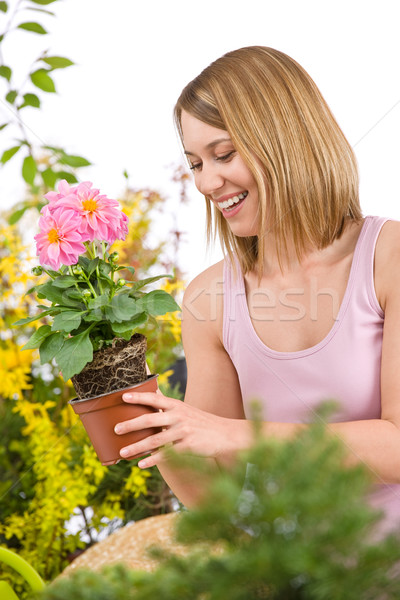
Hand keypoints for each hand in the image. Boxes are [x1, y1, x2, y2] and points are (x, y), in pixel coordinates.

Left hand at [114, 390, 242, 468]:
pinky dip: (152, 460)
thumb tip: (151, 393)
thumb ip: (167, 405)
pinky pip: (167, 454)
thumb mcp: (185, 409)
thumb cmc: (200, 422)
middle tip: (116, 429)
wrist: (224, 435)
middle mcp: (179, 416)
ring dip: (137, 447)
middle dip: (131, 424)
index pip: (154, 398)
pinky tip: (141, 464)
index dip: (139, 397)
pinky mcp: (188, 446)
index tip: (123, 396)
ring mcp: (184, 431)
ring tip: (123, 452)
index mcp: (177, 405)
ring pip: (156, 440)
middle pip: (150, 419)